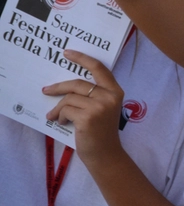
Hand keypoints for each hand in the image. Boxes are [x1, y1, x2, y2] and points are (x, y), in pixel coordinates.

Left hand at [43, 50, 125, 166]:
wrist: (105, 153)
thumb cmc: (101, 130)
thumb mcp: (103, 108)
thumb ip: (93, 94)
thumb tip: (66, 86)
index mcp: (115, 91)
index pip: (99, 68)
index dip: (82, 58)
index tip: (67, 53)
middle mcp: (109, 96)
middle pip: (77, 83)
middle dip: (58, 87)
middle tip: (45, 90)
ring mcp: (99, 107)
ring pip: (69, 98)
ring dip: (58, 108)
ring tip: (54, 116)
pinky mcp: (88, 118)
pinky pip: (66, 110)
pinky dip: (60, 116)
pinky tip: (64, 123)